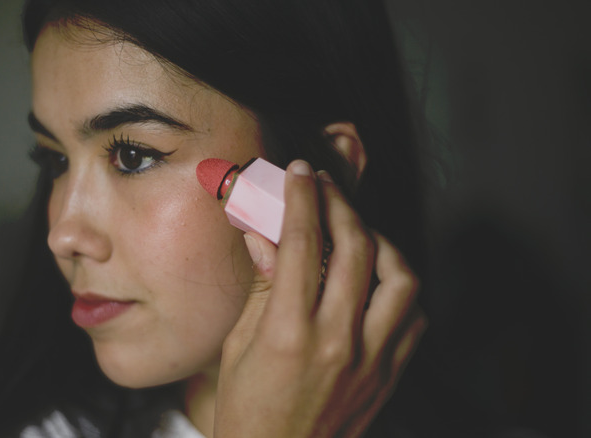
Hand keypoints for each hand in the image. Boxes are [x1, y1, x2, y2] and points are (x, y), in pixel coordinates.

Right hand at [214, 160, 426, 437]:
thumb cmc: (248, 410)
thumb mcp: (239, 345)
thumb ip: (260, 286)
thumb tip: (261, 233)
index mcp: (290, 333)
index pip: (302, 243)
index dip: (301, 198)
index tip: (298, 174)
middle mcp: (337, 341)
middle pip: (355, 248)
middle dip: (339, 203)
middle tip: (324, 186)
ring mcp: (370, 358)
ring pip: (399, 277)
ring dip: (380, 241)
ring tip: (358, 230)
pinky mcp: (389, 374)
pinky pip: (413, 316)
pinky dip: (400, 286)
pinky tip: (378, 277)